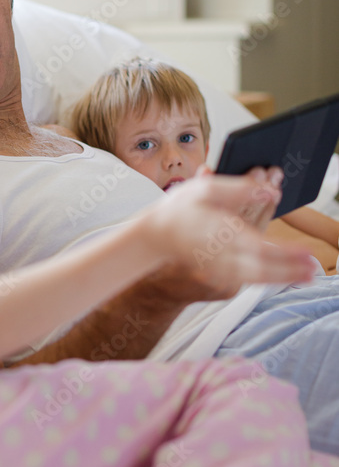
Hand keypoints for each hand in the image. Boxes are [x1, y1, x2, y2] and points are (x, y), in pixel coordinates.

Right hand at [147, 172, 315, 298]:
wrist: (153, 237)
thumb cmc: (177, 210)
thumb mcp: (205, 188)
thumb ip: (240, 189)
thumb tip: (269, 191)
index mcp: (218, 235)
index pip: (259, 246)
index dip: (285, 251)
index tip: (307, 251)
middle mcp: (219, 257)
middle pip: (262, 269)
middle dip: (290, 270)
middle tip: (313, 269)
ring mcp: (218, 271)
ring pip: (256, 278)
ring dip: (282, 276)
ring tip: (305, 274)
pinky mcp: (217, 277)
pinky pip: (247, 278)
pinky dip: (266, 275)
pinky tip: (282, 273)